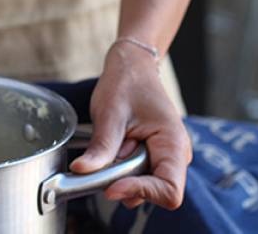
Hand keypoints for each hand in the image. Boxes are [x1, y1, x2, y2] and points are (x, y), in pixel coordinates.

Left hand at [70, 43, 192, 209]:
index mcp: (173, 144)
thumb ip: (101, 147)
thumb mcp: (110, 113)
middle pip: (154, 191)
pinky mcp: (153, 157)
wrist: (131, 67)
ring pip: (142, 184)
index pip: (169, 191)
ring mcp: (165, 157)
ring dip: (121, 172)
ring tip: (115, 141)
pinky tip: (116, 144)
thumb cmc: (125, 83)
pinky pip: (136, 173)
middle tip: (110, 150)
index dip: (140, 192)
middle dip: (125, 179)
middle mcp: (176, 155)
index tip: (110, 185)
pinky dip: (120, 166)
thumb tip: (81, 171)